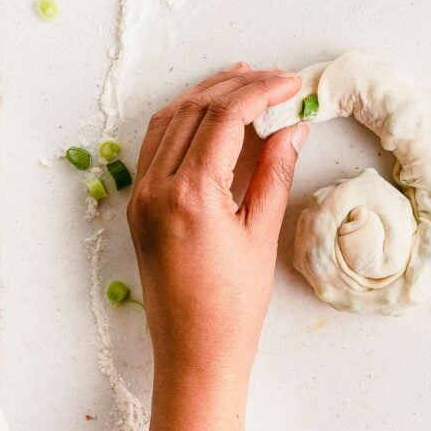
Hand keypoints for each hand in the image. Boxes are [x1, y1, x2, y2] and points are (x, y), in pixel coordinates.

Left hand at [128, 63, 308, 384]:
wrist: (194, 354)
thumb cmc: (233, 306)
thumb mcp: (262, 234)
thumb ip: (274, 173)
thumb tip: (292, 127)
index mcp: (190, 196)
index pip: (224, 119)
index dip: (260, 91)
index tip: (290, 83)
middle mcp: (156, 189)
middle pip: (193, 111)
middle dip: (235, 86)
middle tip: (273, 77)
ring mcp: (141, 196)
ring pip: (168, 121)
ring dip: (205, 95)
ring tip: (241, 80)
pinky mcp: (139, 206)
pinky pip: (156, 145)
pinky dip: (183, 120)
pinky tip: (209, 115)